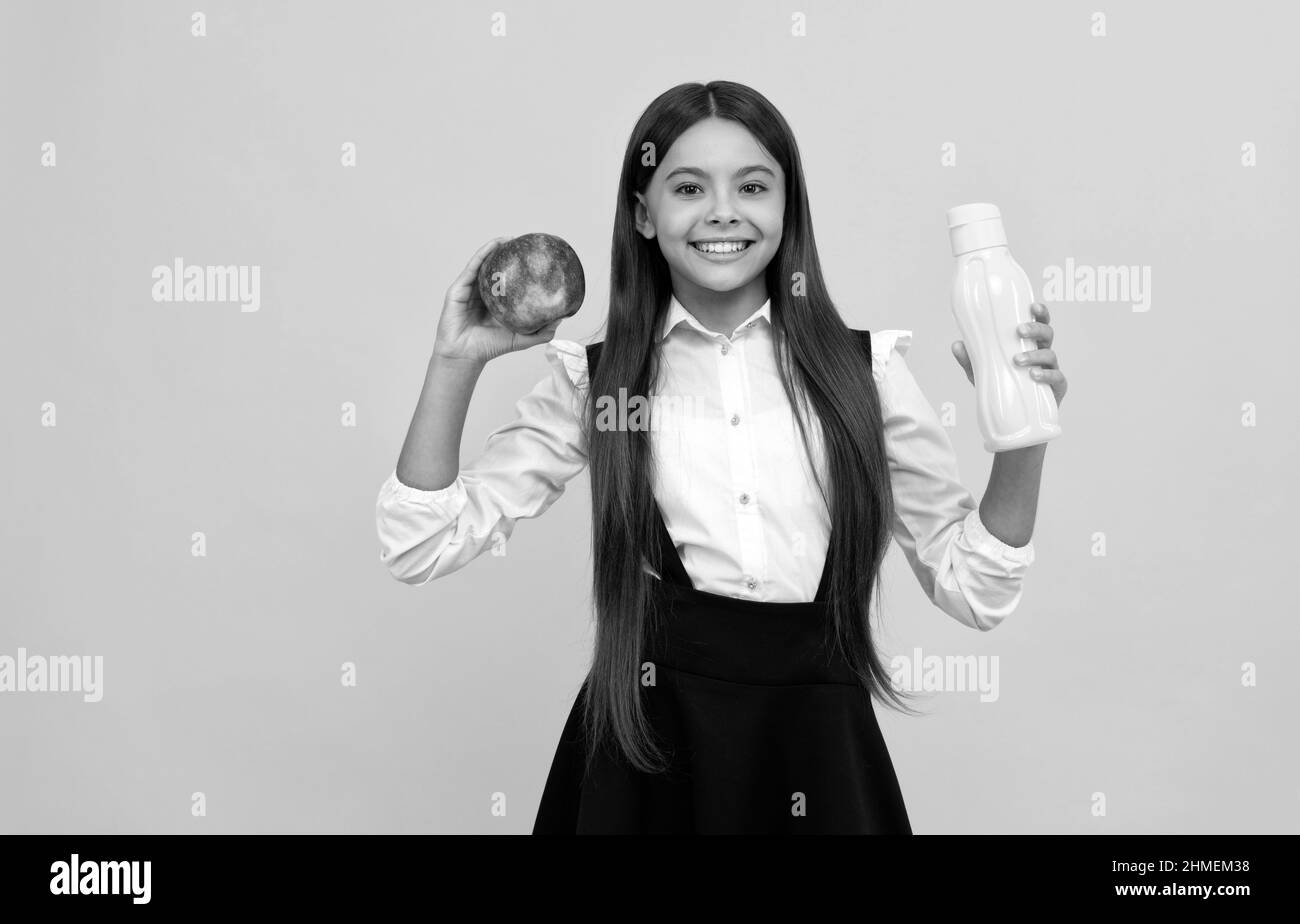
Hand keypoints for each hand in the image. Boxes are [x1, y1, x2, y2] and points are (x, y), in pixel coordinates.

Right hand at [432, 237, 563, 365]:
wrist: (465, 356)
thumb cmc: (489, 348)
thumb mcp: (521, 339)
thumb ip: (540, 332)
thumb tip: (560, 319)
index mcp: (497, 301)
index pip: (509, 280)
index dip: (520, 267)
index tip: (534, 256)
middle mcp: (483, 292)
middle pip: (496, 268)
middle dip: (508, 253)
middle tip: (524, 242)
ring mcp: (470, 289)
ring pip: (483, 263)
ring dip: (496, 247)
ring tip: (510, 238)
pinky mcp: (459, 288)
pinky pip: (472, 267)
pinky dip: (483, 253)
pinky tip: (494, 245)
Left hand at [952, 302, 1066, 407]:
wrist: (1015, 416)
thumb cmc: (1002, 387)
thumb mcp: (982, 373)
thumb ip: (970, 360)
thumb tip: (957, 344)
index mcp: (1029, 344)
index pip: (1039, 323)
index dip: (1040, 313)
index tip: (1033, 306)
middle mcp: (1043, 353)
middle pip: (1047, 334)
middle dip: (1035, 329)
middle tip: (1019, 331)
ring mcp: (1052, 369)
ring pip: (1050, 354)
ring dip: (1034, 354)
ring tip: (1016, 360)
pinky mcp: (1057, 387)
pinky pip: (1056, 377)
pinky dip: (1046, 375)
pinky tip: (1033, 375)